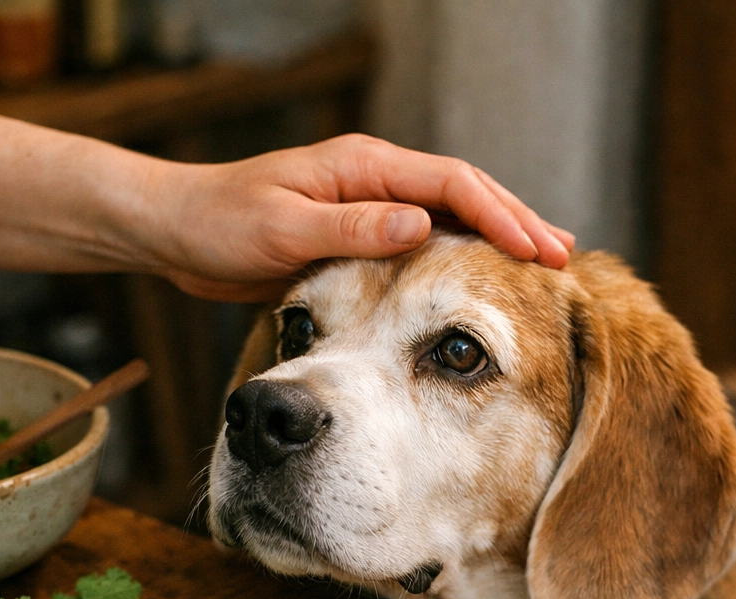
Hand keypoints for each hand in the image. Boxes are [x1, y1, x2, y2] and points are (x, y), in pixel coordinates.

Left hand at [0, 115, 573, 300]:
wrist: (173, 234)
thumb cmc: (218, 225)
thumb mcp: (282, 230)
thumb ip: (351, 229)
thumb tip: (424, 228)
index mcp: (363, 167)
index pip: (453, 184)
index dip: (502, 217)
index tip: (541, 251)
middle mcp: (371, 183)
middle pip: (462, 198)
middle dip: (513, 226)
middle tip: (562, 261)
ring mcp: (363, 211)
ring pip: (443, 225)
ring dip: (487, 248)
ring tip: (532, 274)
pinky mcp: (349, 242)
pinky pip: (413, 253)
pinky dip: (447, 268)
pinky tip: (465, 295)